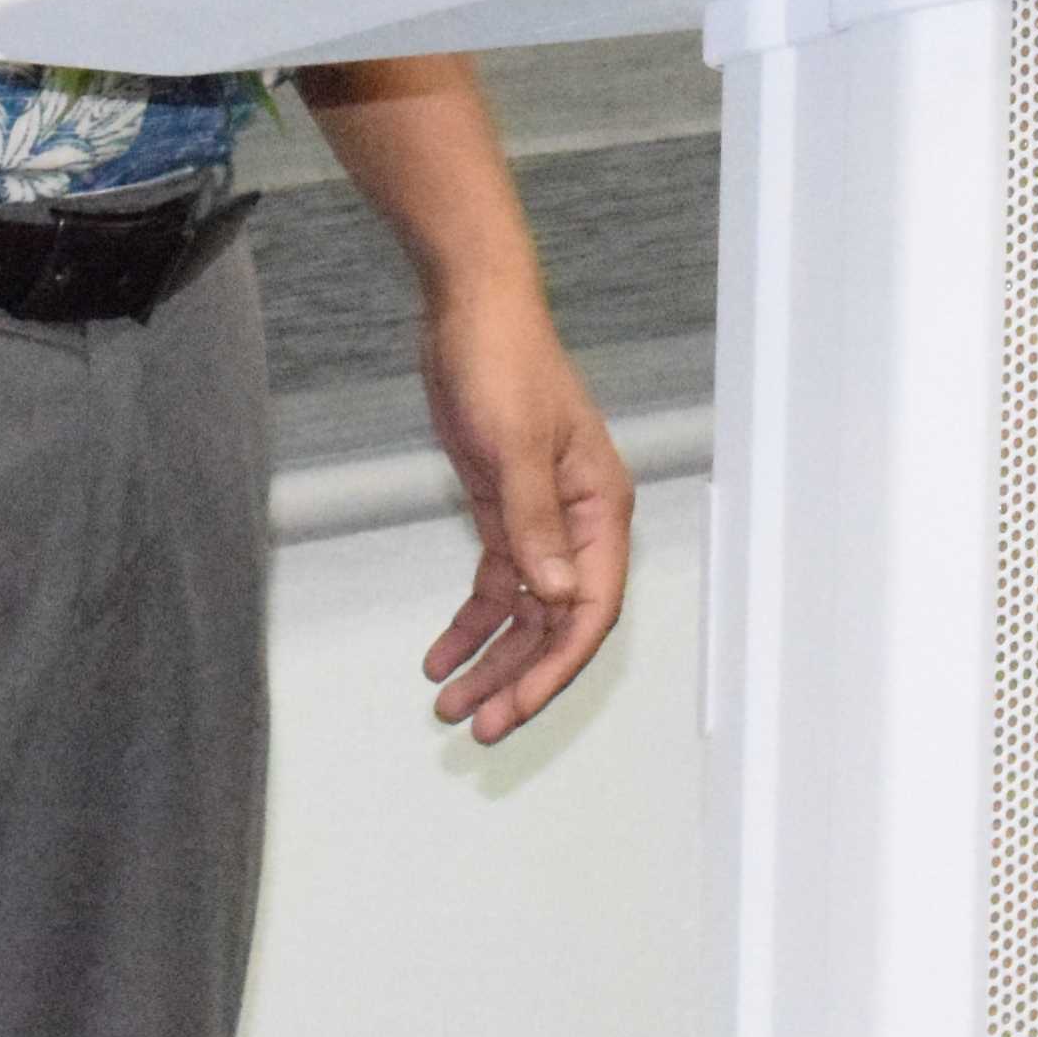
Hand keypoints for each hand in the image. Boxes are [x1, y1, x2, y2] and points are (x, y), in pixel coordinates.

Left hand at [414, 283, 631, 744]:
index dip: (555, 667)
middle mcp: (578, 523)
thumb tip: (556, 598)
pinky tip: (438, 654)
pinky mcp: (503, 511)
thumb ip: (534, 525)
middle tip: (473, 726)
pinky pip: (495, 585)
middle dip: (518, 677)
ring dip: (491, 659)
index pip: (590, 609)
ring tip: (447, 705)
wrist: (469, 310)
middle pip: (557, 622)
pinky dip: (470, 622)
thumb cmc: (504, 364)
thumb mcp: (514, 445)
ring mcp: (540, 520)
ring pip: (524, 612)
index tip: (513, 710)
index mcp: (598, 508)